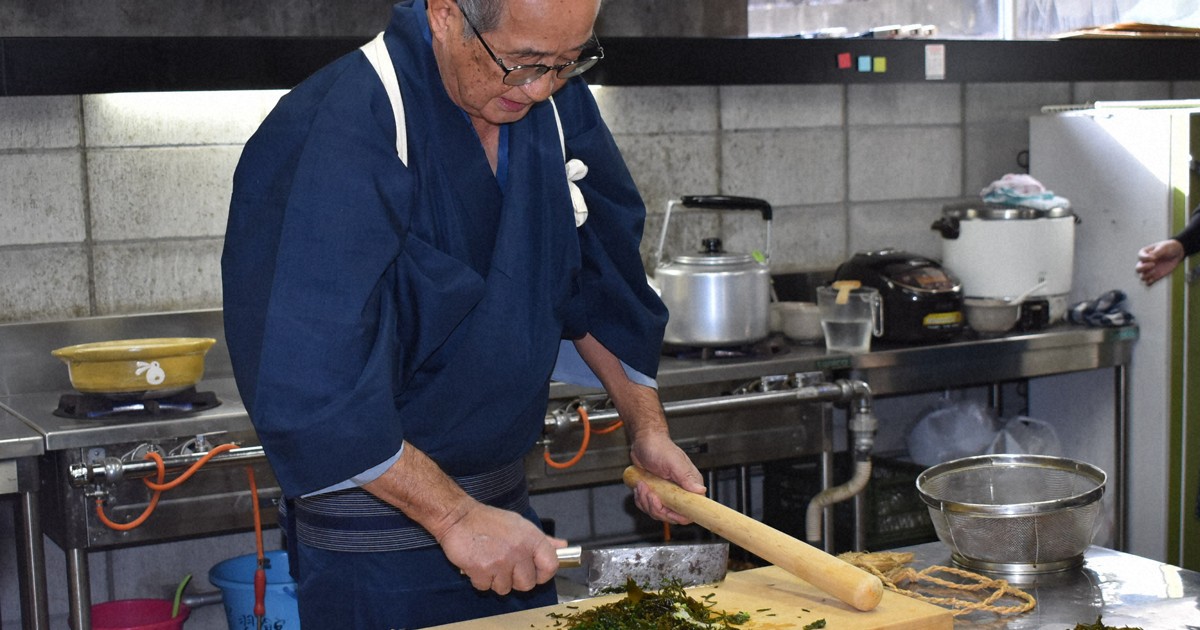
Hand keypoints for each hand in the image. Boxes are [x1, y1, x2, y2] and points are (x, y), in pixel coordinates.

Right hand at [436, 502, 565, 594]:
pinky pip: (485, 587)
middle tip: (506, 566)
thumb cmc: (489, 521)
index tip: (535, 573)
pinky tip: (478, 564)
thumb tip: (562, 546)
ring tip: (490, 562)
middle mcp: (519, 551)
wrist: (458, 517)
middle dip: (516, 580)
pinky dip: (480, 579)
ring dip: (496, 580)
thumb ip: (542, 540)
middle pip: (527, 584)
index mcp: (531, 538)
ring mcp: (500, 562)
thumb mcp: (520, 525)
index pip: (551, 566)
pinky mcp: (482, 571)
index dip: (543, 574)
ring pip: (505, 588)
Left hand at [629, 432, 705, 524]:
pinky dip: (640, 498)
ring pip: (656, 511)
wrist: (644, 441)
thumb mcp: (674, 462)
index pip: (690, 511)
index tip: (668, 511)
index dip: (679, 516)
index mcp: (689, 486)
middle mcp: (679, 492)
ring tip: (642, 485)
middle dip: (657, 507)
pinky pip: (647, 505)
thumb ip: (686, 477)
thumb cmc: (660, 447)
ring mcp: (666, 494)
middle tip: (650, 493)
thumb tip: (701, 491)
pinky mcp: (654, 493)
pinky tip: (639, 485)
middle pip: (670, 515)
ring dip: (646, 501)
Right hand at [1136, 239, 1184, 285]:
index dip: (1145, 258)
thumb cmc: (1169, 248)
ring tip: (1155, 271)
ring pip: (1142, 277)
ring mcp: (1149, 270)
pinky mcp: (1154, 276)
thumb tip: (1151, 258)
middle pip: (1138, 269)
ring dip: (1147, 275)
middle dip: (1144, 268)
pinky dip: (1149, 282)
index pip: (1140, 257)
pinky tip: (1154, 278)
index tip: (1154, 258)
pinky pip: (1148, 283)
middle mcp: (1145, 263)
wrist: (1176, 253)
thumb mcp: (1163, 248)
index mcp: (1144, 254)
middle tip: (1153, 265)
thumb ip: (1156, 252)